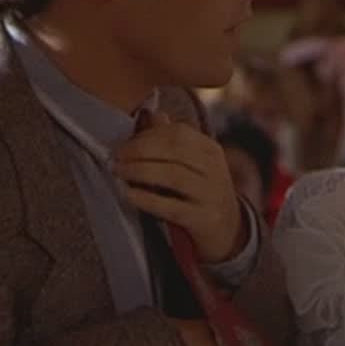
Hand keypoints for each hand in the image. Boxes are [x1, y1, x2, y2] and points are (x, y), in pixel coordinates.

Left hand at [113, 111, 246, 262]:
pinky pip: (171, 206)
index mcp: (210, 150)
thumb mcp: (193, 164)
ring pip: (173, 175)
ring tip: (119, 172)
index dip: (147, 136)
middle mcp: (214, 169)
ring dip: (140, 171)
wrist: (228, 231)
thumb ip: (172, 140)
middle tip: (116, 157)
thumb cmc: (201, 192)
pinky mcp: (203, 219)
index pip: (178, 133)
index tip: (124, 144)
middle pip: (174, 150)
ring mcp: (210, 194)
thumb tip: (151, 114)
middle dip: (140, 150)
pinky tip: (129, 194)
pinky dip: (147, 199)